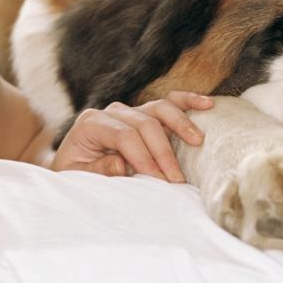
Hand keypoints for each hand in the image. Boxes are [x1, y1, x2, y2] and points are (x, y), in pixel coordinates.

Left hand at [51, 91, 213, 181]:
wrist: (74, 164)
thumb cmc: (77, 172)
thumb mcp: (78, 176)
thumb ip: (98, 169)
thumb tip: (122, 164)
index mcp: (91, 123)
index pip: (124, 135)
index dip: (144, 157)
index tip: (160, 180)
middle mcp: (112, 111)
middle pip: (145, 124)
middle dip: (163, 152)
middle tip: (176, 179)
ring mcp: (131, 110)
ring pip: (160, 108)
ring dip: (181, 124)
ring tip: (198, 141)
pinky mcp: (146, 112)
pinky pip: (170, 102)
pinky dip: (188, 101)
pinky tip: (207, 104)